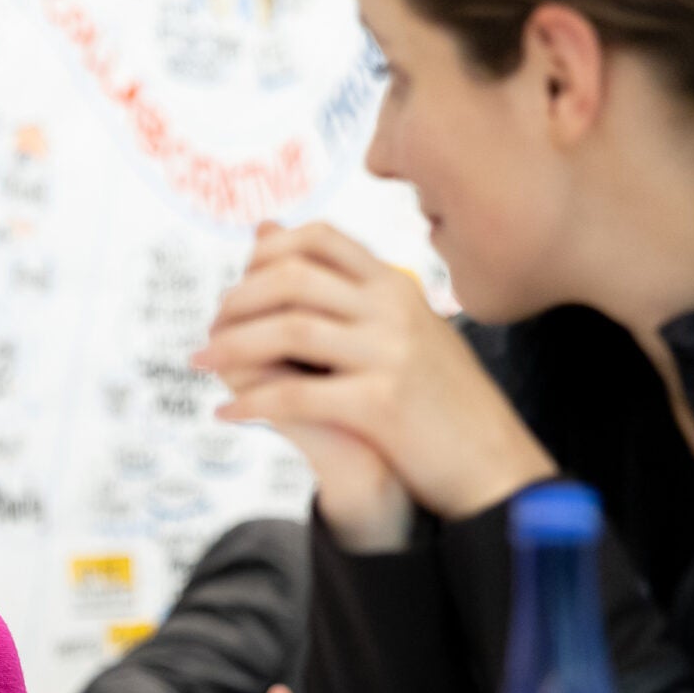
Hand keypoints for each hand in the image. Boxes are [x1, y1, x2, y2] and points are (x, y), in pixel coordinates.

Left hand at [194, 222, 556, 549]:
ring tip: (202, 363)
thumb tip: (267, 231)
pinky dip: (252, 403)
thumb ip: (340, 286)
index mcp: (396, 285)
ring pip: (287, 331)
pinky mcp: (382, 402)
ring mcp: (390, 353)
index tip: (236, 285)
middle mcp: (393, 309)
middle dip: (237, 300)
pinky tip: (227, 414)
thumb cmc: (437, 397)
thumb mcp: (399, 327)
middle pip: (292, 277)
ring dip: (231, 347)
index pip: (319, 238)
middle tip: (210, 328)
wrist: (491, 461)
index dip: (264, 254)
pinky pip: (295, 395)